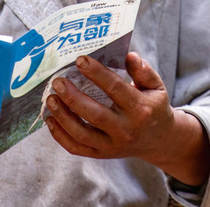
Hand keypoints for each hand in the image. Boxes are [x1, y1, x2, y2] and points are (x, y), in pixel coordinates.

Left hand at [44, 53, 209, 186]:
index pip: (115, 89)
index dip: (97, 73)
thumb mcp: (156, 87)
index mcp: (140, 109)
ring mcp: (112, 145)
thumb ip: (143, 71)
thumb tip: (129, 56)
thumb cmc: (154, 107)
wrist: (158, 140)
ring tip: (50, 99)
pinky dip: (60, 136)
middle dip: (73, 97)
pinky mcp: (101, 154)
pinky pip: (76, 148)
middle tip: (57, 82)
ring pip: (81, 134)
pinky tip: (51, 119)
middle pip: (95, 114)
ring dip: (62, 116)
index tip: (80, 60)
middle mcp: (126, 129)